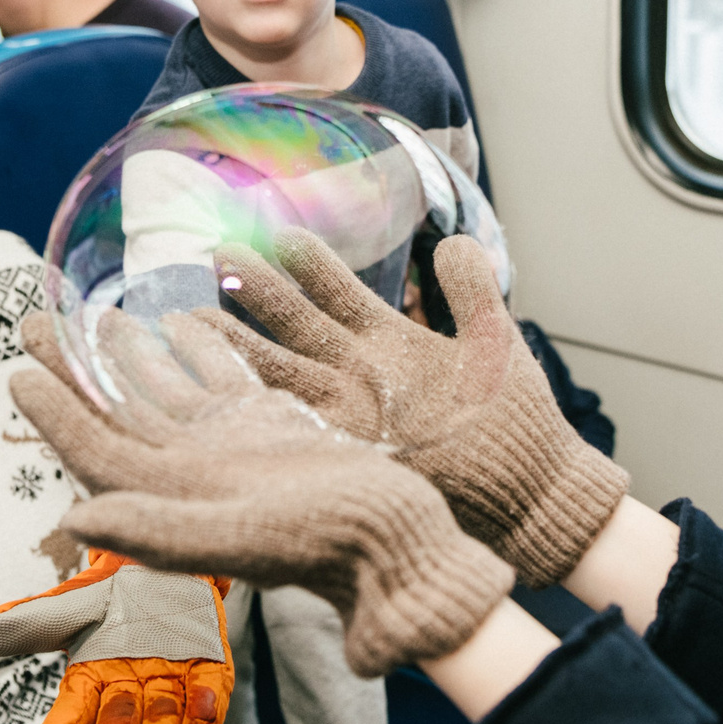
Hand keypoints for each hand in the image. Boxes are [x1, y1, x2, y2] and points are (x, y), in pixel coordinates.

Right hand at [0, 549, 231, 723]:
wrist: (165, 562)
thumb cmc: (110, 593)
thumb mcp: (71, 601)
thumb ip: (33, 618)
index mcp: (88, 684)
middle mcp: (128, 698)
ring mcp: (170, 690)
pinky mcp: (208, 675)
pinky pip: (209, 705)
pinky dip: (205, 713)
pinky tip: (200, 709)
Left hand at [9, 309, 514, 676]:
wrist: (401, 545)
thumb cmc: (329, 545)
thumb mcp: (242, 537)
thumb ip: (159, 532)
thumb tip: (78, 517)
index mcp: (177, 497)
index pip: (98, 451)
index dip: (56, 414)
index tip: (19, 372)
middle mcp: (196, 472)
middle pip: (118, 413)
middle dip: (73, 369)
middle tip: (31, 321)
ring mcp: (234, 448)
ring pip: (167, 391)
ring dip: (129, 354)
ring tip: (98, 313)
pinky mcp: (274, 430)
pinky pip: (225, 379)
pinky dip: (202, 346)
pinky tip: (185, 315)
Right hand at [198, 229, 628, 586]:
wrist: (529, 491)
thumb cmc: (516, 422)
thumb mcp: (495, 342)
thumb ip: (472, 290)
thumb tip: (454, 241)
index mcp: (391, 343)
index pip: (338, 291)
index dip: (311, 263)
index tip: (280, 232)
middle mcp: (361, 374)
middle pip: (297, 322)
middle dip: (257, 289)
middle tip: (219, 251)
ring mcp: (354, 410)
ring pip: (284, 366)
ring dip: (241, 340)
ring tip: (193, 313)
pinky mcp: (356, 446)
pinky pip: (298, 419)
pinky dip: (261, 402)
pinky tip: (223, 385)